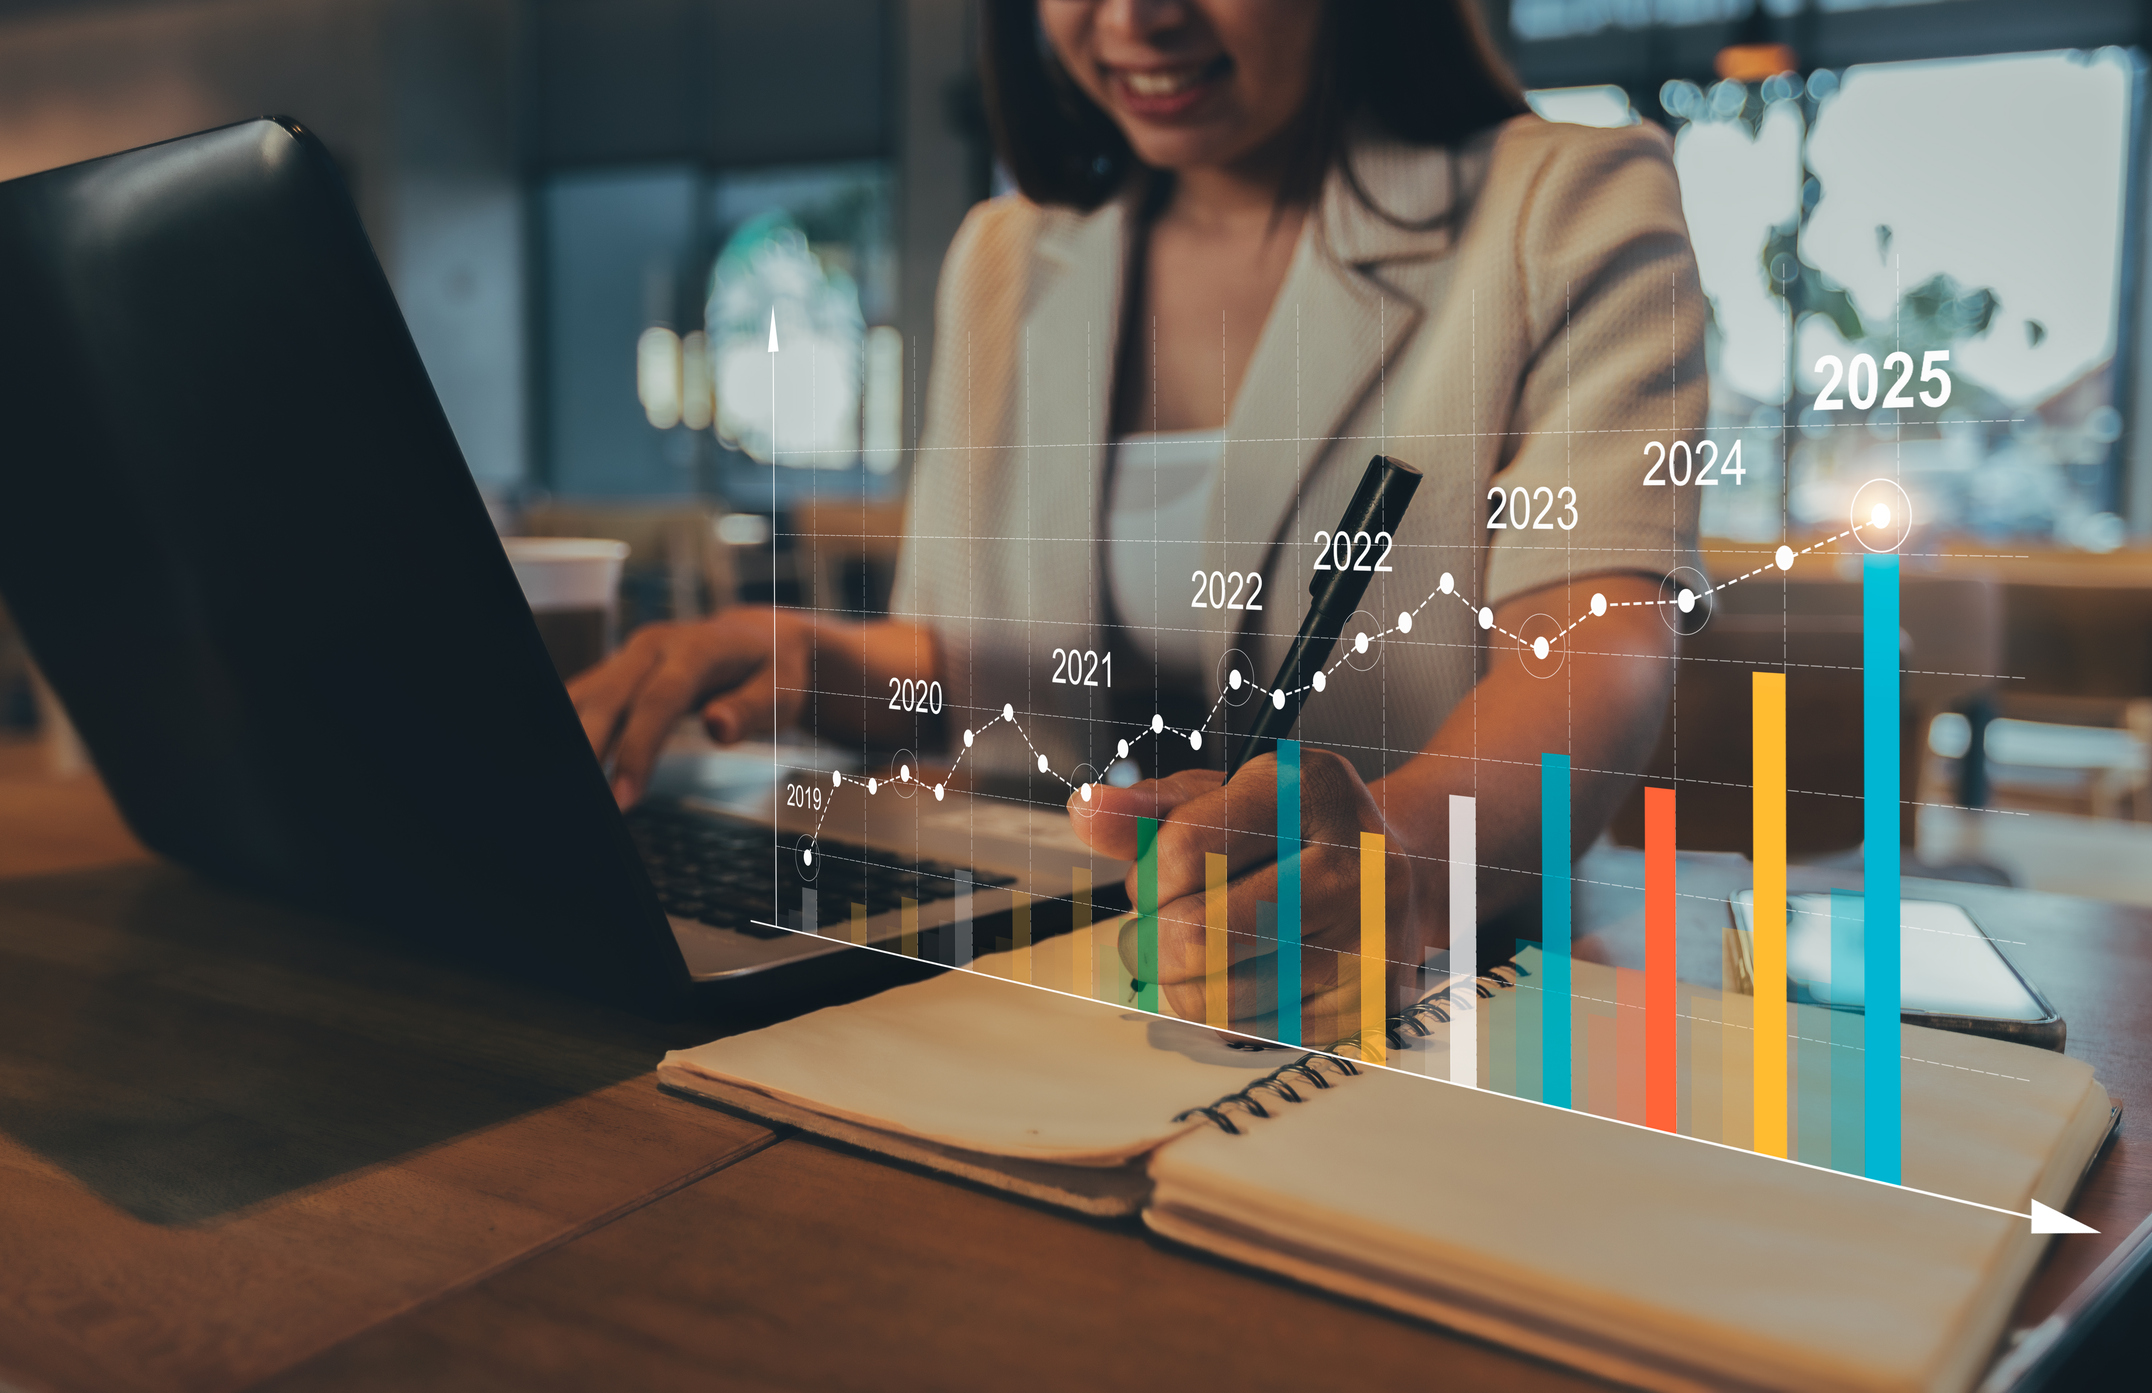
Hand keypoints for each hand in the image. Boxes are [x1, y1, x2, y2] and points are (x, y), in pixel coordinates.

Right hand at [567, 606, 809, 807]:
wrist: (762, 639)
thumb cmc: (775, 670)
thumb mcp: (782, 691)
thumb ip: (751, 709)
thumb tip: (717, 726)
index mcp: (698, 647)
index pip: (659, 700)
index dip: (637, 748)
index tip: (623, 797)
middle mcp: (656, 645)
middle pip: (610, 696)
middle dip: (591, 748)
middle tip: (592, 801)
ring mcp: (632, 655)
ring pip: (587, 695)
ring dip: (574, 737)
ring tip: (576, 786)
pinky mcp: (619, 670)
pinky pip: (586, 698)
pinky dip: (572, 728)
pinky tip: (574, 762)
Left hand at [1066, 751, 1433, 1044]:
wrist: (1398, 870)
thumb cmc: (1288, 832)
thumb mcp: (1221, 799)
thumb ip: (1147, 810)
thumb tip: (1084, 810)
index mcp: (1309, 789)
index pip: (1184, 849)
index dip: (1145, 878)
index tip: (1152, 882)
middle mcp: (1353, 859)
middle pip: (1196, 934)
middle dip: (1149, 942)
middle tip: (1155, 933)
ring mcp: (1369, 935)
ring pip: (1220, 994)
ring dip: (1179, 986)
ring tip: (1191, 958)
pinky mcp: (1370, 999)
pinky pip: (1257, 1030)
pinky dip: (1225, 1014)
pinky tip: (1236, 979)